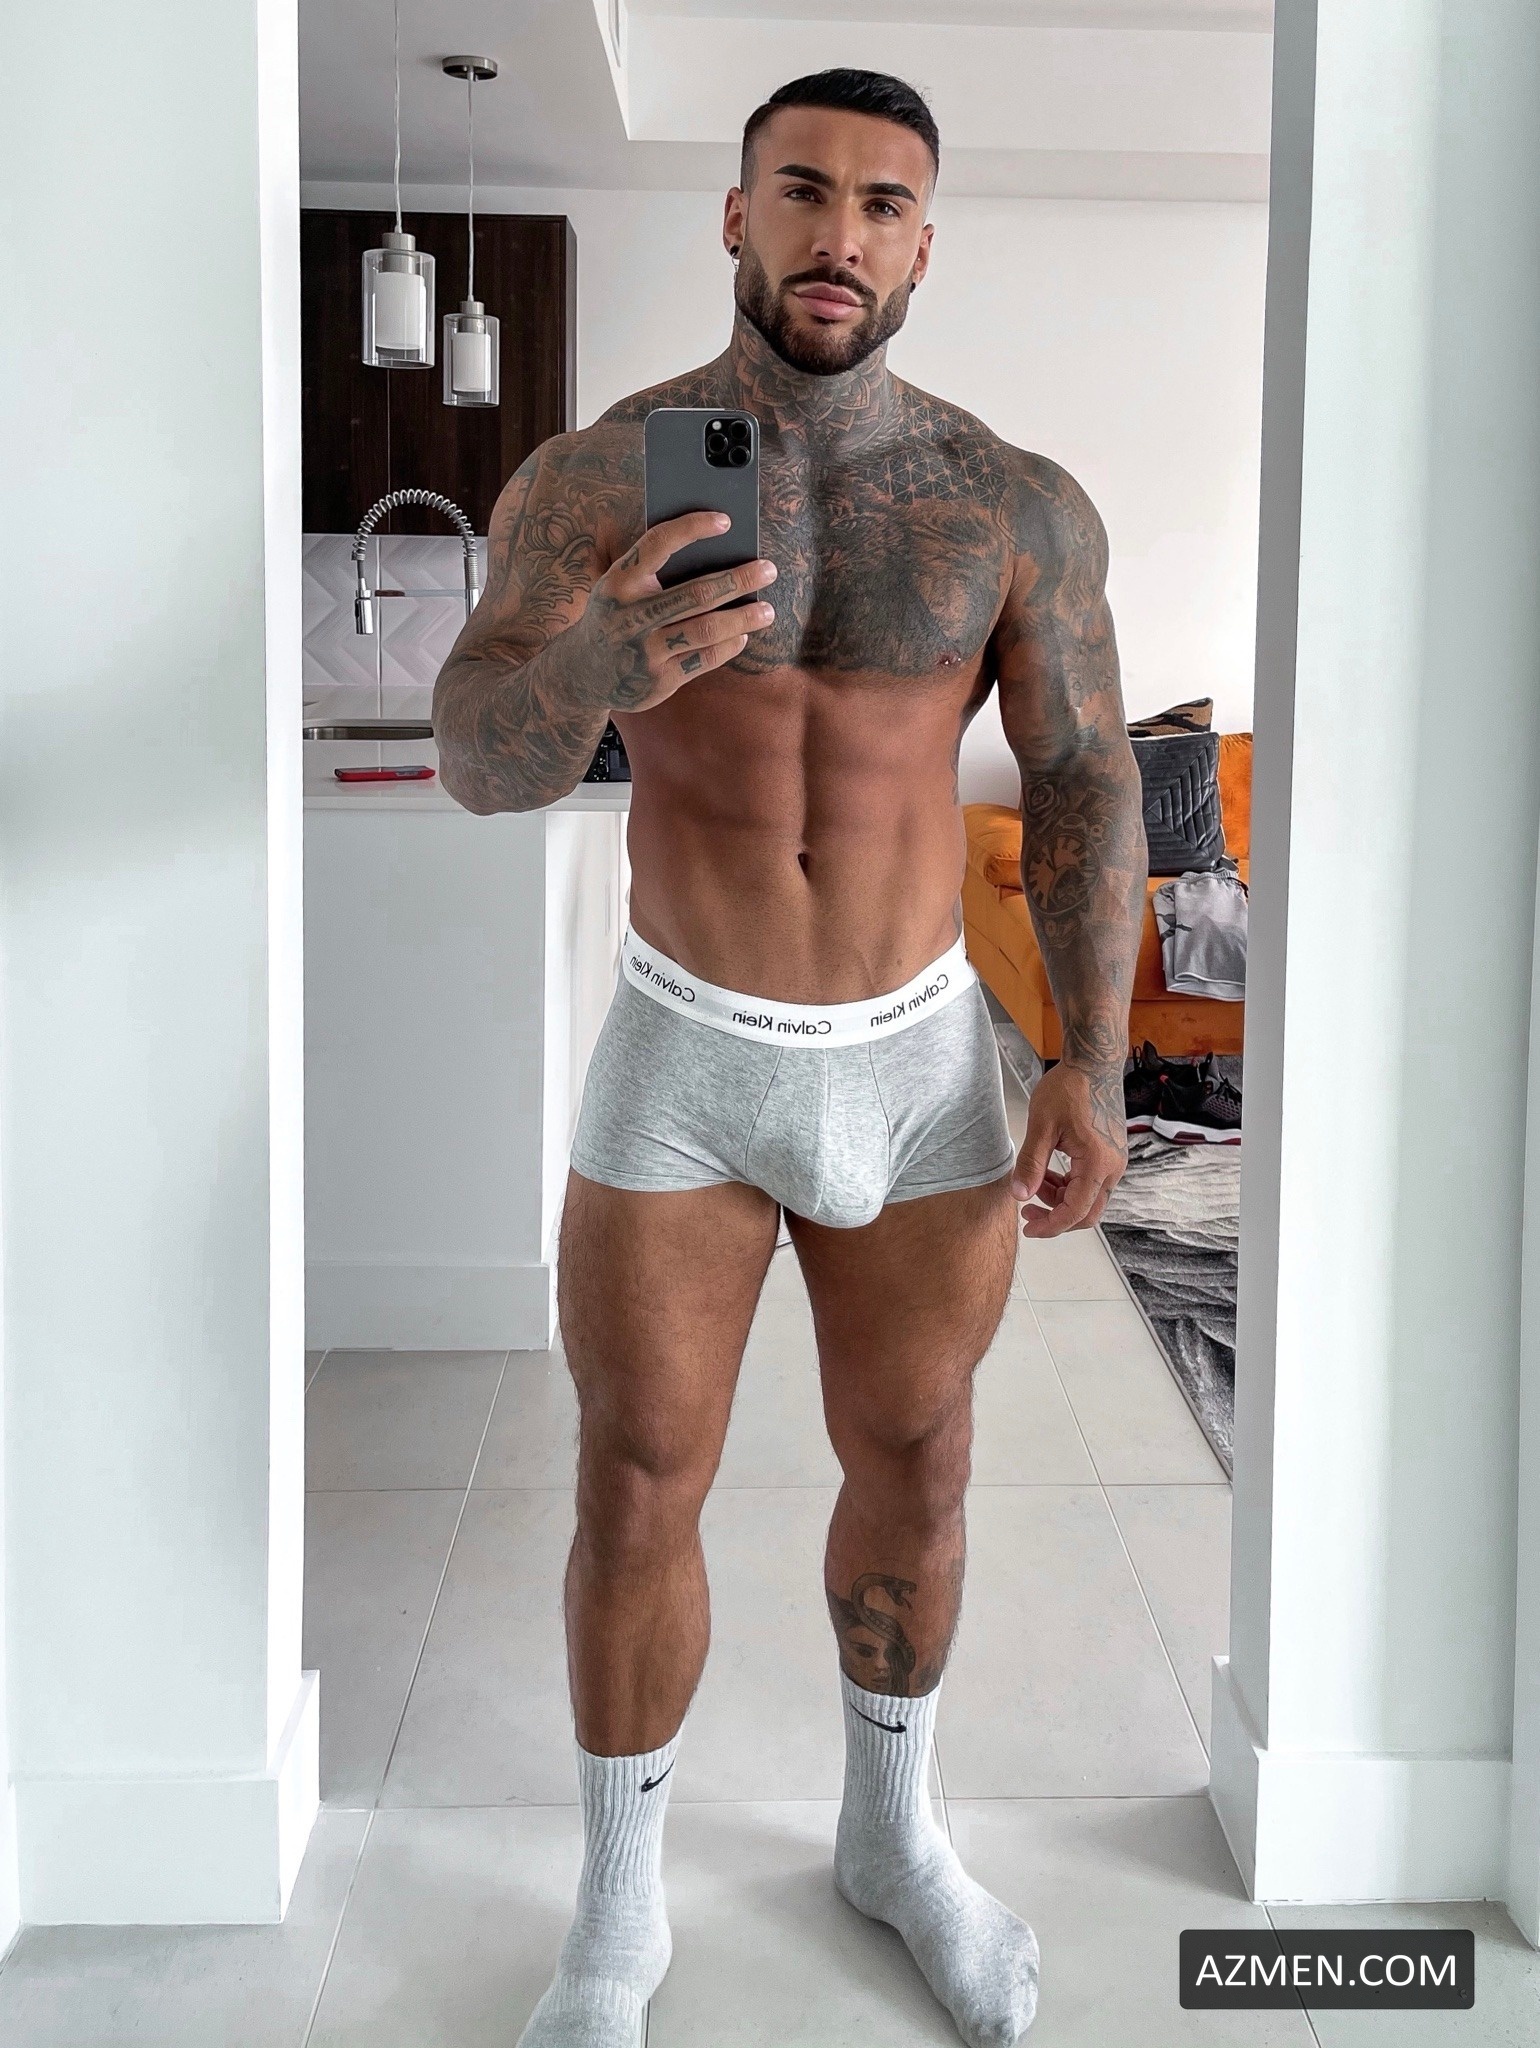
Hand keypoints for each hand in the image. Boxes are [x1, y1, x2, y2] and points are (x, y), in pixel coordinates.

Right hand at [578, 511, 776, 712]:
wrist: (582, 674)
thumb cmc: (614, 617)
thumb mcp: (618, 588)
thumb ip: (651, 570)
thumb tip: (715, 552)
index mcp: (618, 582)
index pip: (658, 544)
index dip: (692, 528)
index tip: (726, 521)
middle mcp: (630, 616)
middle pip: (696, 593)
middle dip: (738, 579)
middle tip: (768, 569)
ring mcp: (645, 650)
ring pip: (707, 629)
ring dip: (744, 617)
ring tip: (767, 610)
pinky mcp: (659, 680)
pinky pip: (704, 659)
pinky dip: (729, 646)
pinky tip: (742, 635)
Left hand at [1009, 1062, 1126, 1238]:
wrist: (1093, 1063)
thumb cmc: (1071, 1087)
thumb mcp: (1042, 1126)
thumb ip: (1031, 1164)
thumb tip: (1020, 1195)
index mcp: (1098, 1163)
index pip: (1075, 1212)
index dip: (1050, 1226)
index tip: (1029, 1227)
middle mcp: (1113, 1167)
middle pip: (1088, 1213)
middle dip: (1056, 1218)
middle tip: (1028, 1212)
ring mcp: (1114, 1161)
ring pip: (1089, 1199)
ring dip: (1061, 1200)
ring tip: (1035, 1184)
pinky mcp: (1111, 1154)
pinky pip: (1092, 1183)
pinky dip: (1070, 1186)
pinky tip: (1049, 1174)